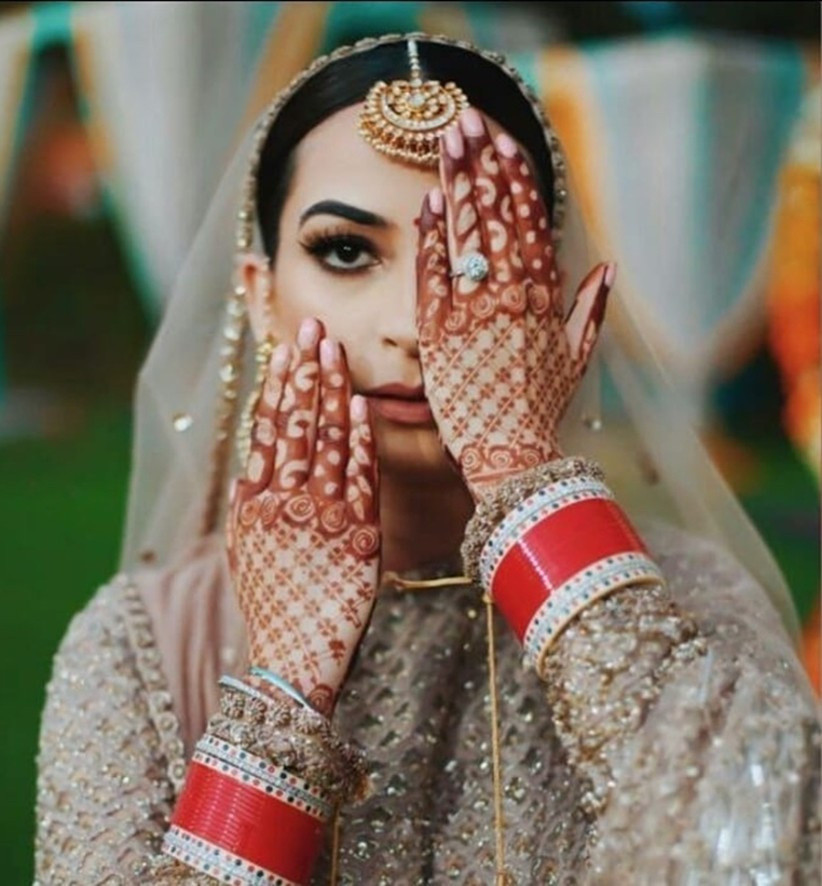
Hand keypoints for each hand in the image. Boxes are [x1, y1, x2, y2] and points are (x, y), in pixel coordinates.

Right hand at [226, 318, 379, 715]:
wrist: (294, 658)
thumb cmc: (272, 604)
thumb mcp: (245, 551)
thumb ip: (249, 504)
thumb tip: (253, 460)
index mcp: (253, 504)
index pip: (267, 430)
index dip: (278, 385)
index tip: (287, 347)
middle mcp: (285, 503)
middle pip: (296, 425)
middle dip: (306, 372)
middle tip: (313, 327)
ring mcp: (322, 517)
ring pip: (326, 443)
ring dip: (331, 393)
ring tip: (335, 350)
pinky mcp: (358, 535)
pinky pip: (360, 479)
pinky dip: (360, 441)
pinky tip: (360, 406)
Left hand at [416, 109, 612, 500]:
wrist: (511, 455)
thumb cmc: (542, 410)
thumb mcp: (576, 360)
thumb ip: (591, 310)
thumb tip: (607, 268)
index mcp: (545, 300)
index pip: (531, 226)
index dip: (516, 180)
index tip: (504, 141)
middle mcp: (512, 299)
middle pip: (497, 219)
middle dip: (482, 165)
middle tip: (466, 119)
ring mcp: (475, 314)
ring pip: (468, 238)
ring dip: (457, 184)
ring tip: (448, 141)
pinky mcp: (440, 336)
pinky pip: (435, 279)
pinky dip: (433, 241)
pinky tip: (428, 203)